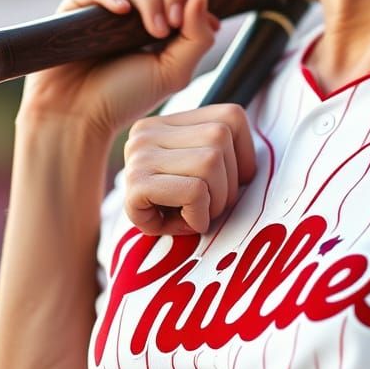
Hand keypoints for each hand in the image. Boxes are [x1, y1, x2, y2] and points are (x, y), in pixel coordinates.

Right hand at [19, 0, 219, 136]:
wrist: (80, 117)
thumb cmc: (127, 96)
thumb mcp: (174, 71)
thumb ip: (198, 37)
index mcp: (164, 10)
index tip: (192, 13)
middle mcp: (138, 2)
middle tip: (171, 27)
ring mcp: (108, 2)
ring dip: (150, 0)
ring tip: (154, 33)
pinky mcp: (78, 7)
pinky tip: (122, 11)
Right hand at [122, 103, 257, 234]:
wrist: (118, 251)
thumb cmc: (173, 210)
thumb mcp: (194, 171)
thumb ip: (219, 152)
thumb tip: (251, 164)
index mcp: (167, 122)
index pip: (231, 117)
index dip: (244, 155)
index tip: (228, 181)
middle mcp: (148, 131)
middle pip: (221, 138)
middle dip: (229, 184)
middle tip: (210, 207)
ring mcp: (139, 156)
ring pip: (211, 162)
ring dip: (216, 202)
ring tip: (198, 214)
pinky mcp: (136, 185)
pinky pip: (195, 191)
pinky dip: (200, 215)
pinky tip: (187, 223)